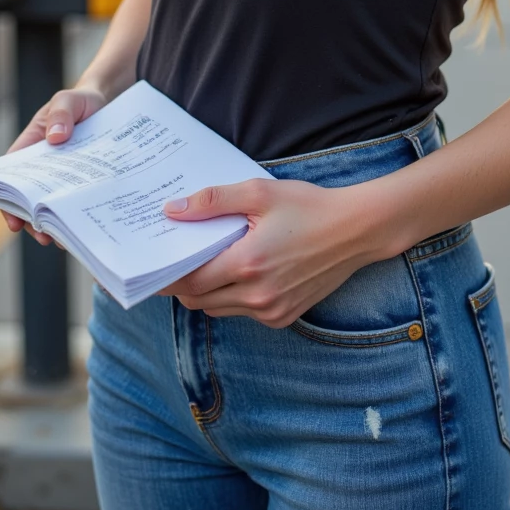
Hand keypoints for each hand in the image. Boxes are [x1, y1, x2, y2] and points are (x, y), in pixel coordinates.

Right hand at [0, 83, 107, 246]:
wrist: (106, 102)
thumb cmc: (79, 100)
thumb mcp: (67, 100)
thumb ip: (60, 114)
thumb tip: (55, 138)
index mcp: (29, 147)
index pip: (10, 178)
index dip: (8, 202)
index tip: (14, 222)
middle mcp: (42, 166)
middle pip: (30, 198)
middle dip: (33, 221)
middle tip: (44, 237)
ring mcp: (62, 175)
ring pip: (53, 204)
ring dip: (55, 223)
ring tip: (63, 240)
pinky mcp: (81, 180)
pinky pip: (75, 200)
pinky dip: (76, 213)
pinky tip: (83, 224)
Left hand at [155, 177, 374, 326]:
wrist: (356, 231)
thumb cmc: (309, 206)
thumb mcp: (259, 192)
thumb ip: (212, 201)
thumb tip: (172, 210)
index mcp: (247, 264)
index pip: (189, 281)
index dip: (167, 274)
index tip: (152, 264)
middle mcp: (256, 296)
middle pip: (199, 300)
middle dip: (183, 283)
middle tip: (178, 260)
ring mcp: (271, 311)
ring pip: (219, 309)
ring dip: (208, 291)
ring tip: (211, 262)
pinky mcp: (283, 317)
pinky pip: (243, 313)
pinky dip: (233, 297)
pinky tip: (243, 271)